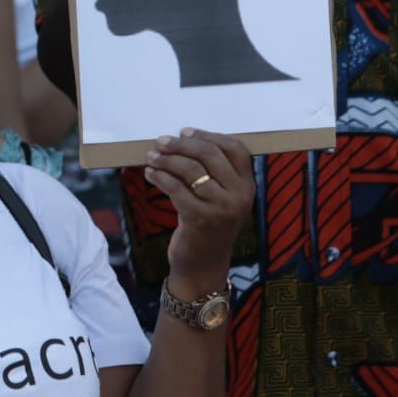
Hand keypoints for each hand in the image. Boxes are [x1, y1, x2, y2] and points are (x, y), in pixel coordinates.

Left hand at [144, 128, 254, 293]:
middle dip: (181, 144)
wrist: (204, 264)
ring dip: (166, 160)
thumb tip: (181, 138)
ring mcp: (221, 208)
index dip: (208, 135)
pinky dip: (159, 177)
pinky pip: (176, 188)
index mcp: (247, 186)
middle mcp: (239, 196)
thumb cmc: (208, 224)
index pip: (235, 148)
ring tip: (151, 157)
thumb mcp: (220, 198)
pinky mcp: (200, 219)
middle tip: (161, 142)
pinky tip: (150, 174)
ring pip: (190, 169)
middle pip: (209, 154)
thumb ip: (213, 173)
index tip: (184, 131)